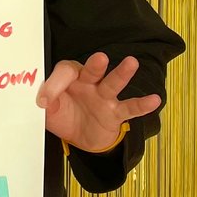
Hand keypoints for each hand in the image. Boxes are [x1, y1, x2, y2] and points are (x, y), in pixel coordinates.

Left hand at [36, 52, 159, 152]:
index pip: (64, 73)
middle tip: (100, 58)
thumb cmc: (65, 116)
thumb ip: (47, 104)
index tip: (44, 101)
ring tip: (132, 63)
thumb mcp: (49, 112)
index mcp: (70, 79)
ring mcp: (104, 97)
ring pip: (113, 83)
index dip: (54, 85)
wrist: (81, 137)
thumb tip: (42, 101)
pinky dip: (142, 104)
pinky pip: (129, 107)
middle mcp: (88, 83)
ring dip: (122, 73)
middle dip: (95, 65)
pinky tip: (154, 100)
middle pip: (92, 70)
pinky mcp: (115, 112)